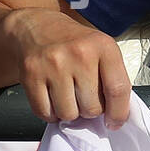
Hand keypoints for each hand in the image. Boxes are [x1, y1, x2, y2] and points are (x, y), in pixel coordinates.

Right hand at [2, 8, 130, 127]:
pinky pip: (45, 113)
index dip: (119, 112)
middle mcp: (80, 54)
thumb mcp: (103, 49)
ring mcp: (54, 66)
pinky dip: (51, 113)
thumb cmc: (75, 42)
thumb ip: (113, 76)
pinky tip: (53, 99)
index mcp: (104, 47)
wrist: (38, 27)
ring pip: (68, 113)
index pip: (118, 89)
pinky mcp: (31, 76)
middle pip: (92, 107)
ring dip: (70, 112)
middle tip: (86, 99)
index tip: (116, 123)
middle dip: (91, 110)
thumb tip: (117, 113)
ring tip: (69, 96)